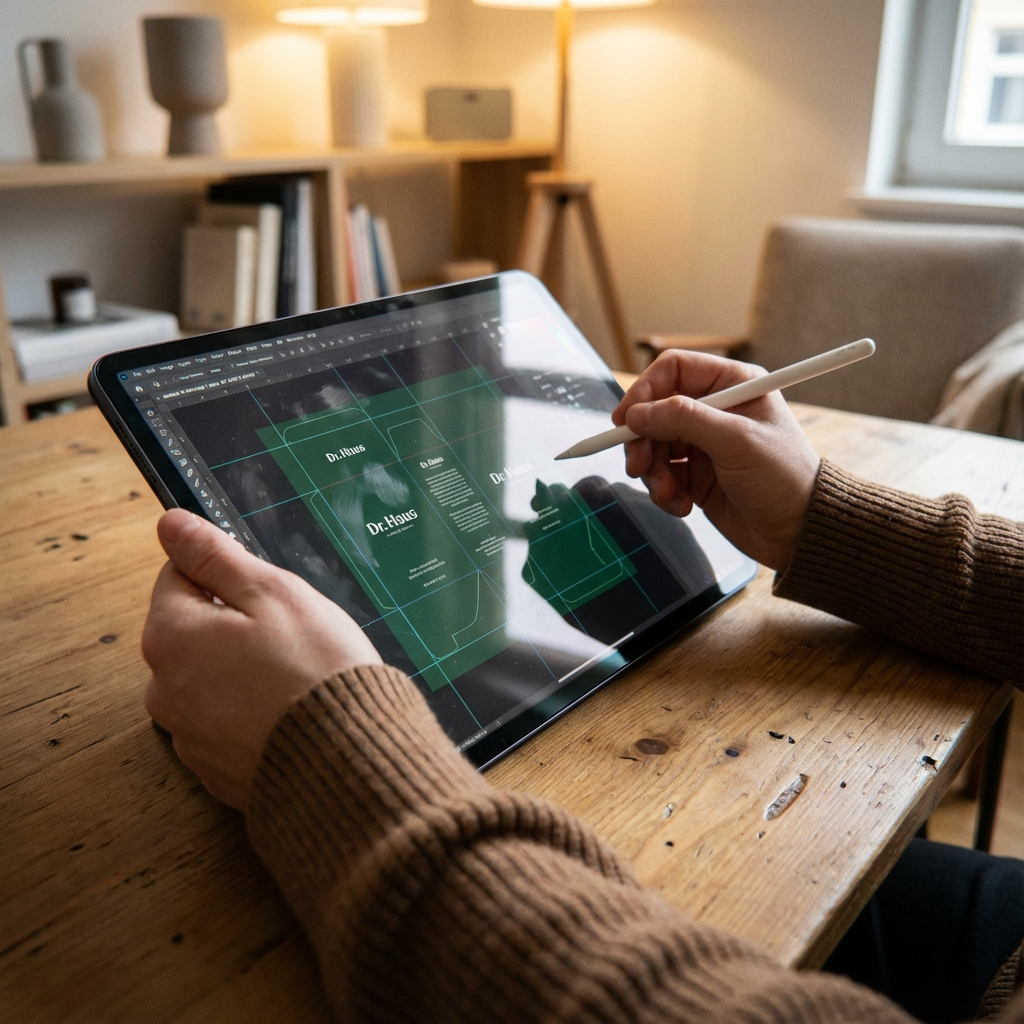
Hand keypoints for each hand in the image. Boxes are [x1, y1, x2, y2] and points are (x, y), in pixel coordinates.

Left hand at [142, 509, 381, 810]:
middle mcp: (163, 688)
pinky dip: (251, 712)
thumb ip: (215, 556)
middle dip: (233, 624)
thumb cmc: (316, 670)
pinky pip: (226, 722)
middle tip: (289, 634)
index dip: (226, 573)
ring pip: (209, 678)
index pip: (178, 575)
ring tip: (294, 677)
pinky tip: (290, 711)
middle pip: (192, 630)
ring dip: (242, 670)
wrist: (349, 760)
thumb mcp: (272, 592)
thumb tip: (169, 524)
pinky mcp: (213, 768)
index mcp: (171, 635)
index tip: (266, 590)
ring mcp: (187, 734)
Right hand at [612, 350, 819, 570]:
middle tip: (639, 467)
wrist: (799, 532)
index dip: (644, 391)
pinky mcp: (695, 474)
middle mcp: (714, 409)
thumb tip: (636, 414)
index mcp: (731, 385)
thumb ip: (683, 420)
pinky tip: (682, 505)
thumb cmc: (784, 478)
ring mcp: (703, 443)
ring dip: (652, 472)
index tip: (625, 421)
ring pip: (652, 445)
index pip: (672, 370)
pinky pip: (660, 474)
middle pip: (654, 411)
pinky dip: (663, 491)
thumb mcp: (735, 442)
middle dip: (642, 441)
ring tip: (669, 494)